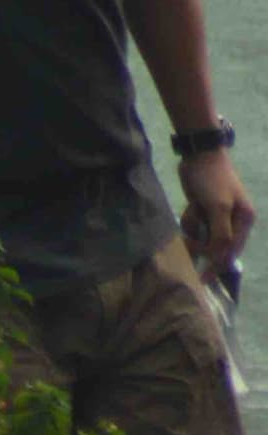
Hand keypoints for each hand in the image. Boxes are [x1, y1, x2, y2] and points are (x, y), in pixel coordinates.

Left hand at [183, 151, 255, 268]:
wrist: (198, 154)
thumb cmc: (213, 180)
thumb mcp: (219, 207)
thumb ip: (221, 233)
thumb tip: (217, 256)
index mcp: (244, 222)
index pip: (230, 252)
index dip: (216, 266)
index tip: (202, 279)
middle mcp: (233, 222)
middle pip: (216, 246)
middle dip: (201, 244)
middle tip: (190, 239)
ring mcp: (217, 216)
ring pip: (202, 236)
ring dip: (194, 228)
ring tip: (193, 211)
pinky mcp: (202, 210)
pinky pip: (194, 225)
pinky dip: (190, 219)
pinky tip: (191, 206)